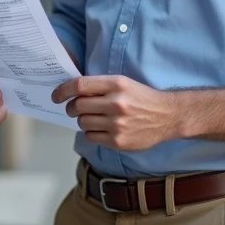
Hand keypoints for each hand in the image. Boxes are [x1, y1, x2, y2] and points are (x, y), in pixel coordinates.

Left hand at [51, 75, 179, 151]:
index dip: (63, 91)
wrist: (168, 116)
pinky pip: (91, 137)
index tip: (56, 96)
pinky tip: (102, 128)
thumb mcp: (123, 83)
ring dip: (83, 121)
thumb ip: (100, 86)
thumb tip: (72, 92)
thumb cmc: (143, 98)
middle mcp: (116, 103)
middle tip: (74, 109)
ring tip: (94, 118)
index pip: (79, 86)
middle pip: (77, 106)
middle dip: (71, 108)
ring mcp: (117, 124)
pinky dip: (91, 133)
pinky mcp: (118, 141)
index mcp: (116, 84)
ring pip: (82, 123)